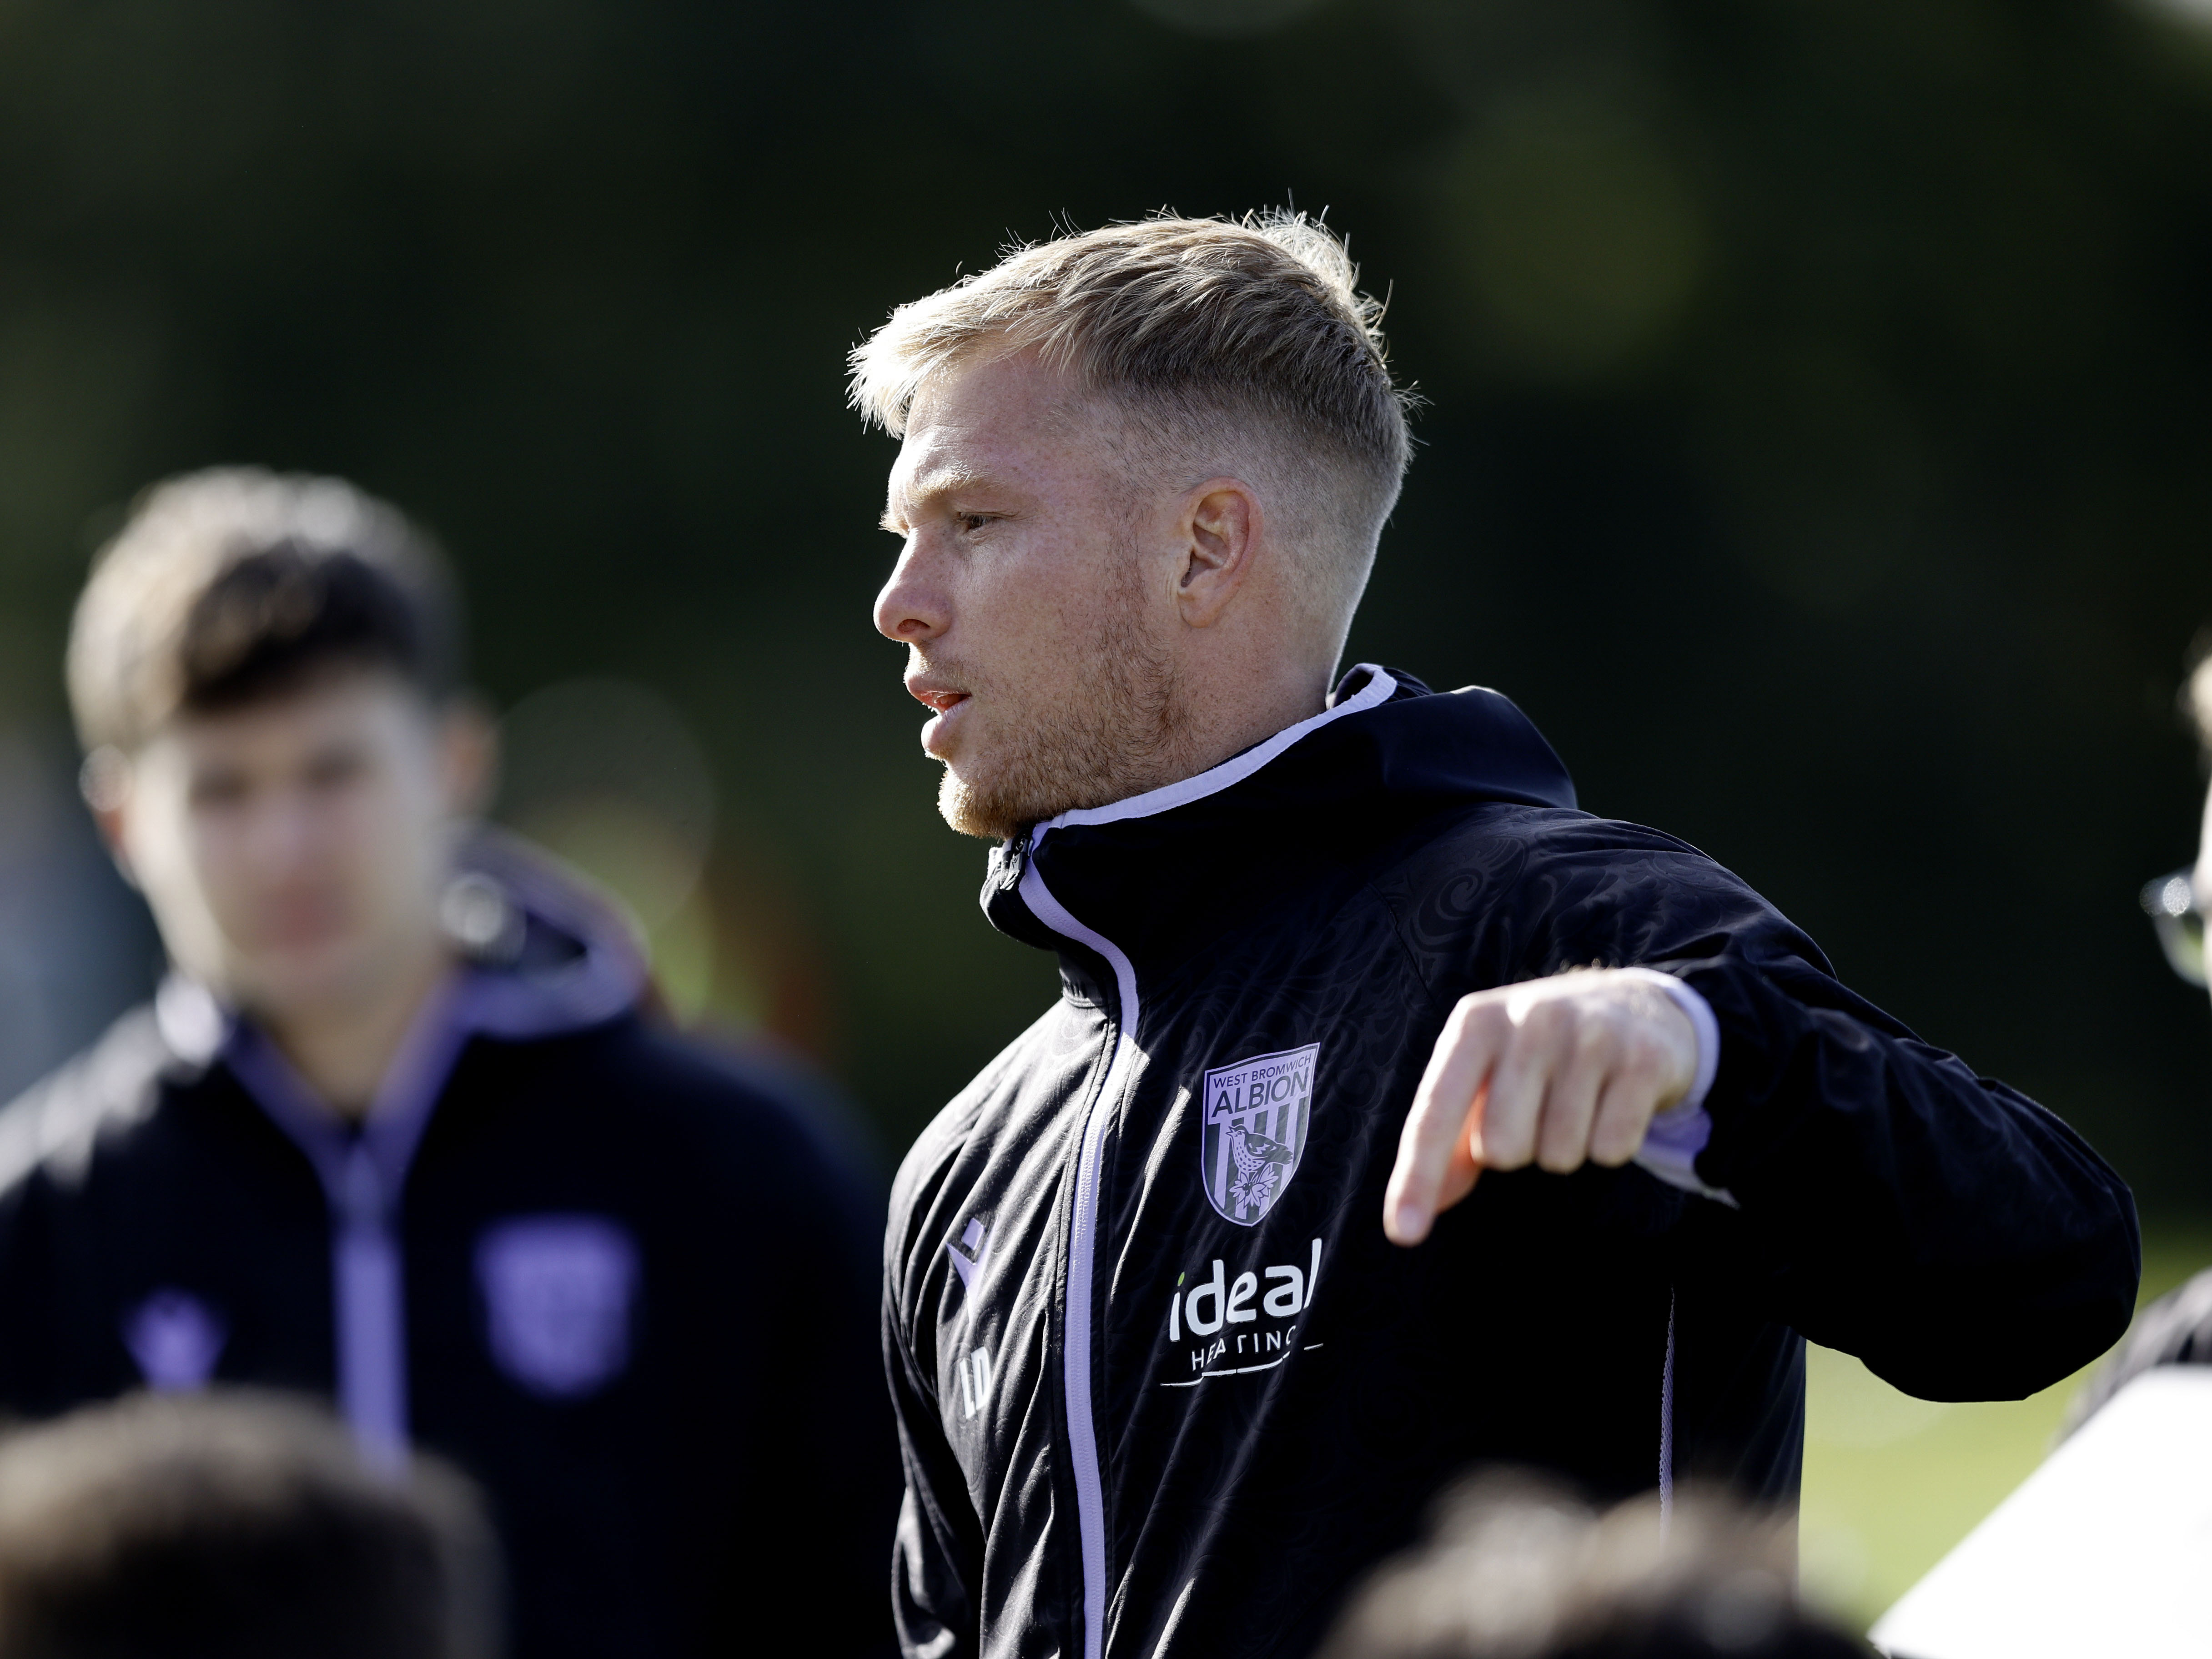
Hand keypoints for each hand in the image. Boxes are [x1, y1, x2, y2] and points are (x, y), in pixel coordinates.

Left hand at [1383, 969, 1698, 1245]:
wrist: (1634, 1006)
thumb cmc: (1540, 1055)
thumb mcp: (1486, 1077)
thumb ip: (1449, 1142)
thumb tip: (1413, 1216)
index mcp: (1476, 1024)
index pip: (1435, 1113)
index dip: (1417, 1176)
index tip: (1403, 1234)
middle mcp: (1530, 1020)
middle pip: (1503, 1148)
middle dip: (1519, 1149)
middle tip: (1539, 1109)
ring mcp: (1590, 1036)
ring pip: (1560, 1154)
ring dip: (1565, 1148)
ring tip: (1578, 1102)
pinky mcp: (1643, 1060)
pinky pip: (1612, 1150)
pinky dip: (1610, 1143)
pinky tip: (1614, 1103)